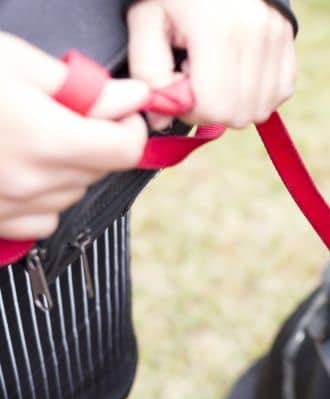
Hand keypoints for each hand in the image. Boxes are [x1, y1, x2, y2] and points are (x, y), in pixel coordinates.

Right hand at [0, 33, 148, 239]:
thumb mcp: (13, 62)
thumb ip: (82, 88)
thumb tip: (134, 98)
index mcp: (46, 139)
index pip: (125, 149)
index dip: (128, 126)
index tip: (116, 111)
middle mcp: (32, 183)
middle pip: (99, 171)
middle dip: (94, 142)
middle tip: (62, 113)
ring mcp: (9, 208)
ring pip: (71, 196)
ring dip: (66, 169)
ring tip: (27, 137)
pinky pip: (40, 221)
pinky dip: (40, 198)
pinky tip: (14, 169)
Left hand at [127, 0, 296, 129]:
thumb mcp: (146, 19)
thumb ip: (148, 72)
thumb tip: (161, 120)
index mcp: (217, 30)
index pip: (214, 107)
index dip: (189, 109)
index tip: (177, 84)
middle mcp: (256, 36)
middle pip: (239, 114)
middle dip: (212, 109)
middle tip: (194, 78)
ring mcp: (277, 39)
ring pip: (261, 110)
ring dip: (235, 104)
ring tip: (216, 73)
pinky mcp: (289, 42)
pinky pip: (279, 94)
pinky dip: (257, 94)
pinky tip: (236, 73)